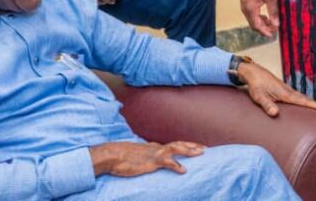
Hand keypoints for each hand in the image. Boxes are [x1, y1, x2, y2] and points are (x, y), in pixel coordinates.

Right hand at [89, 140, 204, 176]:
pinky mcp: (151, 161)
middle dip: (191, 145)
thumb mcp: (133, 156)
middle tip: (204, 148)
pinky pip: (167, 162)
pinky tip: (184, 170)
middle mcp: (155, 147)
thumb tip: (145, 160)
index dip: (184, 145)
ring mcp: (154, 153)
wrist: (111, 155)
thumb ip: (142, 157)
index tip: (194, 146)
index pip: (171, 144)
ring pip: (176, 148)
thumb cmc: (119, 157)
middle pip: (177, 144)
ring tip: (201, 153)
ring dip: (189, 150)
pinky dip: (177, 165)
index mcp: (152, 147)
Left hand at [236, 62, 315, 116]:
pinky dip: (303, 100)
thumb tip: (275, 113)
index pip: (303, 101)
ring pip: (301, 98)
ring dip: (310, 103)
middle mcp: (288, 91)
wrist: (252, 72)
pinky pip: (296, 96)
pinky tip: (303, 104)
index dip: (315, 106)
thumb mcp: (258, 97)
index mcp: (285, 94)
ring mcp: (286, 90)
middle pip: (305, 99)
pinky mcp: (282, 90)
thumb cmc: (255, 85)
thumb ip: (267, 105)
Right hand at [239, 0, 278, 37]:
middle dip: (265, 29)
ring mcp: (244, 7)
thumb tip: (276, 24)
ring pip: (253, 21)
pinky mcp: (245, 5)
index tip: (273, 34)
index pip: (257, 26)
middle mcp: (245, 10)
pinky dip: (259, 19)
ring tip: (272, 22)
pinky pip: (252, 16)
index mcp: (251, 9)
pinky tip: (266, 16)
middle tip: (275, 29)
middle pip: (254, 25)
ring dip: (262, 24)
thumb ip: (273, 11)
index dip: (265, 32)